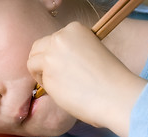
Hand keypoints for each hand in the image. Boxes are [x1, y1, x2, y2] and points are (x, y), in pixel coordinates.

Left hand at [27, 22, 145, 136]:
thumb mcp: (92, 52)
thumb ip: (72, 51)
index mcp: (74, 29)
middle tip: (52, 75)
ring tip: (57, 85)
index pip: (53, 39)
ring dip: (40, 74)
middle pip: (37, 48)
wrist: (115, 95)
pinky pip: (39, 81)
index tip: (63, 65)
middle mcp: (59, 38)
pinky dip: (46, 87)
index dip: (54, 53)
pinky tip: (63, 93)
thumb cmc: (109, 79)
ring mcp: (51, 56)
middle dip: (41, 61)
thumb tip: (55, 61)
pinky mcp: (46, 75)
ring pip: (32, 63)